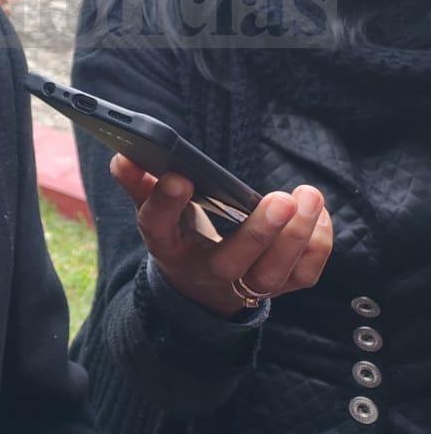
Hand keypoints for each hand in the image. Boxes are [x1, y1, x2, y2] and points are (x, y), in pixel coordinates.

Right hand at [110, 154, 333, 318]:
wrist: (198, 286)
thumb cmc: (177, 234)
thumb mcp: (152, 209)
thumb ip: (137, 182)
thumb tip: (124, 156)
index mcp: (166, 245)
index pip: (158, 227)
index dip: (166, 203)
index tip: (179, 176)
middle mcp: (204, 271)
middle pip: (231, 262)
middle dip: (259, 232)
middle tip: (281, 199)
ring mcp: (242, 285)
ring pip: (272, 274)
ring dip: (297, 237)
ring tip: (308, 196)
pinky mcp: (275, 287)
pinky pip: (302, 276)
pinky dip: (317, 247)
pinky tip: (318, 214)